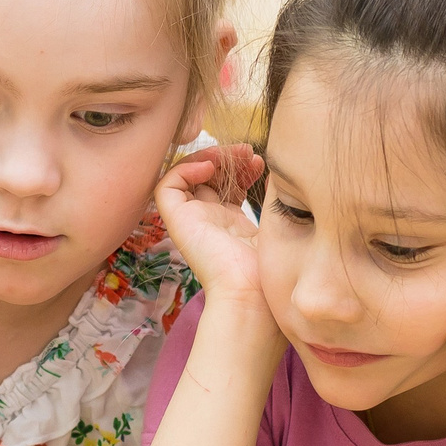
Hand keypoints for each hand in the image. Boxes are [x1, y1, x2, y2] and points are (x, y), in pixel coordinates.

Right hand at [156, 144, 264, 299]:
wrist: (252, 294)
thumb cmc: (268, 270)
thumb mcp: (274, 225)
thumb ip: (272, 199)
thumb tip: (277, 173)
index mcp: (230, 224)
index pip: (227, 185)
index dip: (241, 168)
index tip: (260, 163)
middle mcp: (208, 221)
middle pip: (207, 178)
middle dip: (227, 158)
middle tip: (248, 151)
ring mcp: (191, 221)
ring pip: (186, 176)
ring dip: (207, 157)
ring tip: (234, 154)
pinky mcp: (177, 222)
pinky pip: (167, 186)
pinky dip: (184, 168)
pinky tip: (211, 167)